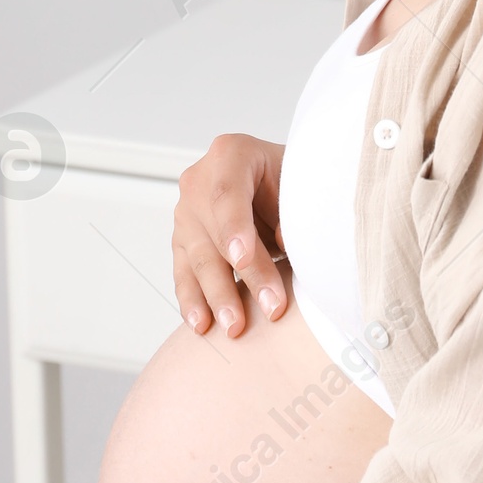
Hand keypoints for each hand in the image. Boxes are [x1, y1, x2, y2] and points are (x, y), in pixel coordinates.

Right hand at [172, 133, 287, 335]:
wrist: (273, 182)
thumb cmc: (290, 179)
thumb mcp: (300, 181)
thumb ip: (294, 208)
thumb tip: (283, 244)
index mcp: (230, 154)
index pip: (227, 193)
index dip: (234, 227)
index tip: (243, 259)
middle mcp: (199, 182)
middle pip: (215, 234)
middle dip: (243, 276)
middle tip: (269, 309)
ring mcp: (186, 214)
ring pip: (198, 260)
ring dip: (217, 297)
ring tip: (235, 328)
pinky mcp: (182, 244)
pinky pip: (184, 275)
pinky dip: (194, 302)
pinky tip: (202, 325)